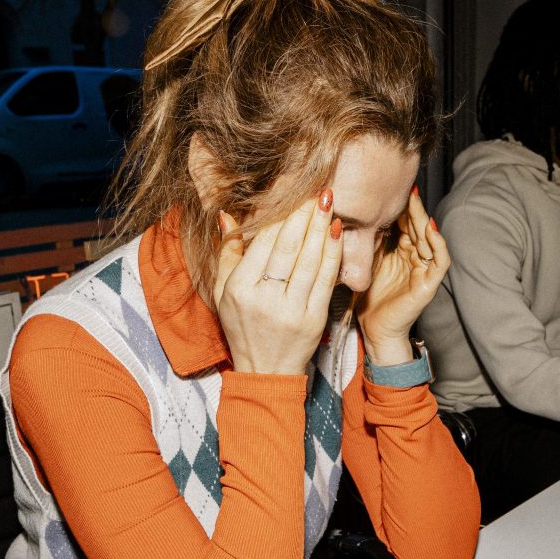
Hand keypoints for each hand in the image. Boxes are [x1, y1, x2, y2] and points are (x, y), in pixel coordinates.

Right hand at [213, 191, 342, 374]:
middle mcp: (264, 299)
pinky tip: (336, 232)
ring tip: (327, 201)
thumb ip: (227, 253)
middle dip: (303, 214)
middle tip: (314, 187)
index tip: (290, 190)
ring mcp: (291, 310)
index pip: (264, 243)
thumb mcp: (223, 293)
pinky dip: (332, 253)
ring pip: (309, 260)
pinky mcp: (314, 320)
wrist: (266, 371)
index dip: (279, 213)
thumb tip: (227, 215)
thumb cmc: (243, 328)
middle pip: (288, 248)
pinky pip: (326, 279)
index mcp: (239, 289)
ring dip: (320, 227)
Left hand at [357, 189, 450, 364]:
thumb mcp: (365, 262)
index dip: (400, 206)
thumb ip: (366, 241)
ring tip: (415, 201)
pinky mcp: (430, 284)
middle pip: (418, 226)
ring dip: (423, 218)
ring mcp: (425, 270)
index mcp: (402, 252)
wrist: (374, 330)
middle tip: (404, 186)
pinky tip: (429, 228)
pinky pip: (440, 260)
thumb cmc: (368, 299)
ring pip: (430, 238)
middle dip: (412, 207)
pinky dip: (437, 243)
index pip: (404, 223)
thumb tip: (352, 213)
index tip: (389, 186)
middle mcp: (416, 258)